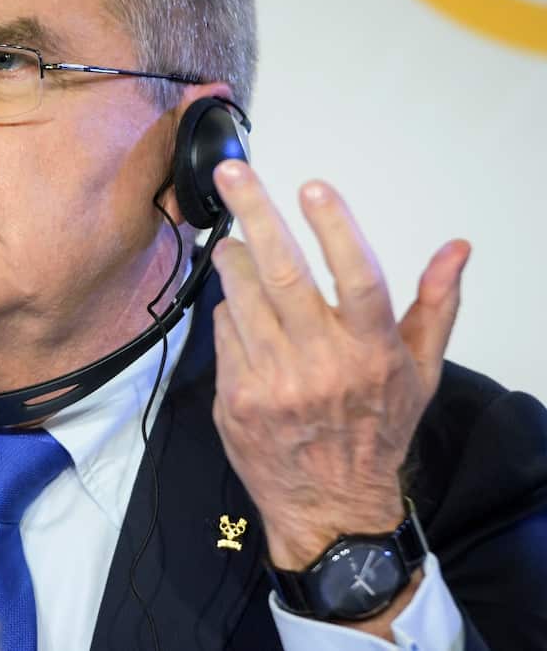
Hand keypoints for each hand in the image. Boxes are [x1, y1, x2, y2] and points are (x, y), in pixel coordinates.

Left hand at [207, 160, 468, 570]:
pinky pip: (224, 332)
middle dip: (255, 214)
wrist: (330, 506)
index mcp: (372, 351)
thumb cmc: (376, 430)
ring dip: (233, 260)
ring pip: (241, 296)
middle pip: (283, 273)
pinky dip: (228, 310)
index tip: (313, 187)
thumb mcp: (420, 372)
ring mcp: (273, 380)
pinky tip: (240, 309)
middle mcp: (321, 363)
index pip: (357, 276)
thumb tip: (456, 248)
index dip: (335, 228)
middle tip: (233, 173)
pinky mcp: (236, 397)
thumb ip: (436, 305)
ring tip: (233, 242)